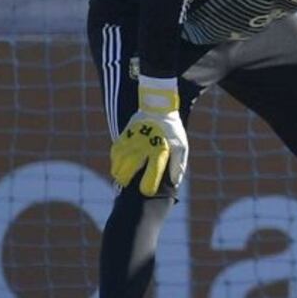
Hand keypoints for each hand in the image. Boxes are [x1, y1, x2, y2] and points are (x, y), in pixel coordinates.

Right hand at [110, 76, 187, 195]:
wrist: (159, 106)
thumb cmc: (172, 130)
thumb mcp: (181, 145)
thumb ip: (178, 164)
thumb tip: (175, 183)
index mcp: (160, 151)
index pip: (151, 174)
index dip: (148, 186)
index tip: (146, 191)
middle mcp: (143, 147)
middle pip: (127, 171)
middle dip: (126, 181)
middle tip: (127, 185)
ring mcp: (132, 141)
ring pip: (118, 163)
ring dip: (118, 172)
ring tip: (121, 177)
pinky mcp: (124, 135)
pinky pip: (115, 152)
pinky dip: (115, 160)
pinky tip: (118, 164)